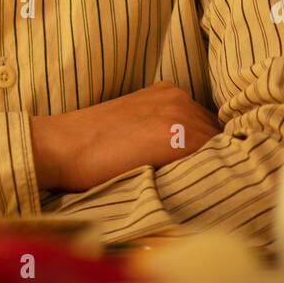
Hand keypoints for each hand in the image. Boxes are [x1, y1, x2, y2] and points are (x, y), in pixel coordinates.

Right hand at [30, 82, 221, 191]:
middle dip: (217, 156)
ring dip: (217, 165)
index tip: (211, 167)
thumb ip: (165, 130)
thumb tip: (195, 158)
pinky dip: (212, 172)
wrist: (63, 145)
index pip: (209, 124)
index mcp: (168, 92)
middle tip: (212, 183)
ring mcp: (180, 115)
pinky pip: (214, 157)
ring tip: (210, 190)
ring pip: (220, 146)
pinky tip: (204, 189)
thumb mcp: (134, 124)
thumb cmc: (90, 145)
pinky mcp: (177, 138)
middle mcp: (179, 97)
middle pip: (218, 133)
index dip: (213, 148)